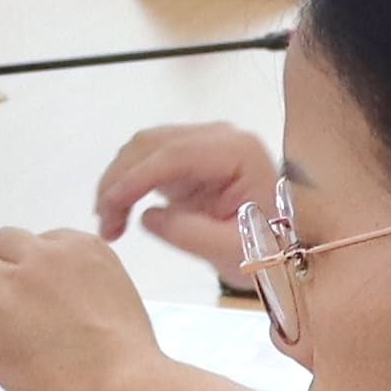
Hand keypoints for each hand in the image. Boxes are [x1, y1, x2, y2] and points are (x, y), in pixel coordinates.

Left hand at [0, 226, 161, 390]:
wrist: (120, 384)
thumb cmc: (129, 355)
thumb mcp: (115, 294)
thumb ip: (84, 285)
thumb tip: (58, 303)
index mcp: (80, 248)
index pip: (42, 241)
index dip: (26, 260)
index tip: (20, 276)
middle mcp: (43, 258)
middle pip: (0, 244)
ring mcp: (13, 288)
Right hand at [89, 120, 276, 273]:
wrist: (285, 249)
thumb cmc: (270, 252)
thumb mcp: (236, 252)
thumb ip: (193, 235)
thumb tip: (148, 217)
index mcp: (239, 152)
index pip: (177, 153)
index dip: (137, 176)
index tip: (110, 204)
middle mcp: (220, 138)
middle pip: (153, 143)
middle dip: (120, 179)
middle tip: (104, 223)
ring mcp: (203, 145)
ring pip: (143, 149)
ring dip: (117, 181)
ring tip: (109, 226)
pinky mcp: (189, 159)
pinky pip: (147, 161)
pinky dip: (127, 184)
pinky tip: (118, 214)